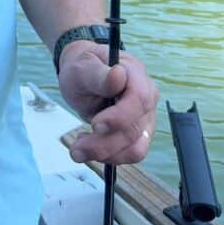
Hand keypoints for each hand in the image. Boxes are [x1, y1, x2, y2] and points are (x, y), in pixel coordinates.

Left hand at [58, 40, 158, 164]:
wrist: (83, 76)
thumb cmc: (84, 68)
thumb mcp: (83, 67)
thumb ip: (99, 74)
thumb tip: (118, 75)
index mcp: (136, 74)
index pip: (138, 99)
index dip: (119, 116)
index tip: (94, 125)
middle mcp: (147, 98)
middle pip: (135, 129)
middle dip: (104, 143)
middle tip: (76, 148)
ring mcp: (145, 118)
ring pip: (135, 148)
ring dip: (106, 154)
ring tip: (78, 150)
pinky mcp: (139, 135)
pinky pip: (130, 154)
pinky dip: (109, 157)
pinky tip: (89, 148)